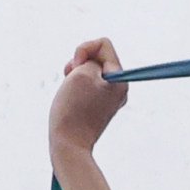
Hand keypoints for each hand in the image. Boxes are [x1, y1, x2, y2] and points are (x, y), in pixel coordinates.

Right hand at [51, 39, 129, 156]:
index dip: (85, 49)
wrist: (69, 144)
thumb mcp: (81, 72)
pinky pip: (86, 85)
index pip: (104, 45)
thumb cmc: (73, 108)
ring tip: (68, 89)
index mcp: (120, 79)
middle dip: (80, 63)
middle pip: (97, 57)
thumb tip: (92, 67)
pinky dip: (75, 86)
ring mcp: (109, 98)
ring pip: (89, 71)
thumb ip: (89, 59)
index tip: (77, 66)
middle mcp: (119, 88)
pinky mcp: (98, 106)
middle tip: (70, 78)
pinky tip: (69, 98)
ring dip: (75, 74)